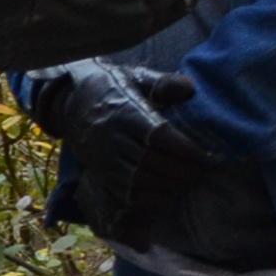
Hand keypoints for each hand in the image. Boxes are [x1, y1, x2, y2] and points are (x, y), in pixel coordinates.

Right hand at [28, 59, 192, 242]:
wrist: (69, 101)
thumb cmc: (111, 88)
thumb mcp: (135, 77)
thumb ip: (163, 83)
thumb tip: (190, 89)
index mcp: (124, 110)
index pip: (157, 135)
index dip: (184, 149)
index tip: (206, 155)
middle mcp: (111, 136)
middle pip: (151, 161)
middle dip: (182, 171)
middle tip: (202, 172)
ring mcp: (104, 156)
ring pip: (139, 180)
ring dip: (168, 185)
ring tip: (188, 181)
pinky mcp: (101, 172)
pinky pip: (127, 193)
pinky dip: (151, 198)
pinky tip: (167, 192)